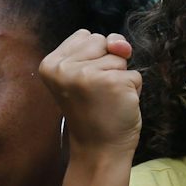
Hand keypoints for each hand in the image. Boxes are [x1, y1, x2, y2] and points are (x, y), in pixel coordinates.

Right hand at [39, 29, 141, 152]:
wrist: (99, 149)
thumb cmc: (95, 111)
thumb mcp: (89, 71)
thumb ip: (104, 47)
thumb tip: (121, 45)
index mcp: (51, 63)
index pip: (85, 35)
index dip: (93, 58)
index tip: (84, 84)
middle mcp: (64, 68)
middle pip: (101, 41)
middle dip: (107, 64)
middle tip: (96, 93)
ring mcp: (87, 74)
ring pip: (119, 57)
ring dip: (120, 78)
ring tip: (106, 99)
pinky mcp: (112, 83)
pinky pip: (134, 74)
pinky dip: (133, 90)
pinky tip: (117, 106)